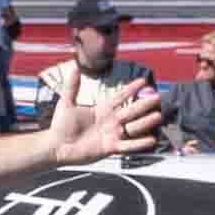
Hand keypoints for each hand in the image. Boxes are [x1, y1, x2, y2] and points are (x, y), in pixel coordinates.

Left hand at [44, 77, 164, 164]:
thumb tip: (75, 66)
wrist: (57, 146)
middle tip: (158, 97)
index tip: (143, 81)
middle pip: (131, 111)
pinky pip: (127, 146)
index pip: (120, 97)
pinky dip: (138, 144)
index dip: (131, 89)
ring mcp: (111, 135)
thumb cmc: (61, 125)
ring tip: (157, 116)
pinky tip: (151, 139)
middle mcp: (110, 121)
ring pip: (132, 128)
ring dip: (145, 122)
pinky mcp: (109, 148)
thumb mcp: (67, 102)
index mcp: (102, 109)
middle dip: (144, 104)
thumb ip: (73, 85)